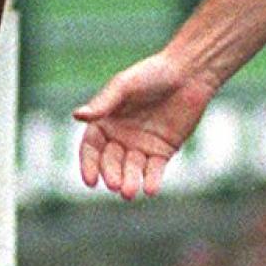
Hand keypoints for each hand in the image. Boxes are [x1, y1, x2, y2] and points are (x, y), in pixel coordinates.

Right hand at [73, 52, 218, 199]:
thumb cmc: (152, 74)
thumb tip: (76, 116)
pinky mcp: (163, 152)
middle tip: (116, 185)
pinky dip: (151, 180)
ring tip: (131, 191)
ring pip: (131, 170)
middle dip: (112, 174)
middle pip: (111, 162)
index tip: (91, 181)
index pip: (91, 148)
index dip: (89, 164)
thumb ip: (103, 103)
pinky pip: (154, 170)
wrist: (189, 74)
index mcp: (105, 121)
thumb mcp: (124, 86)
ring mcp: (141, 146)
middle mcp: (120, 137)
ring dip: (130, 181)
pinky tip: (150, 189)